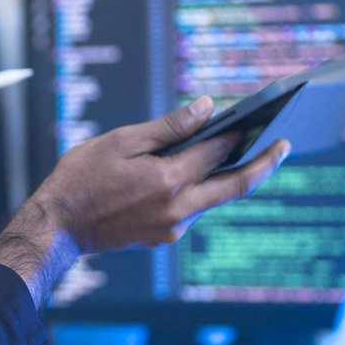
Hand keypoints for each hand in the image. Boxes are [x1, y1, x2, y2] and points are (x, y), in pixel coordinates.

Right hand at [0, 97, 287, 304]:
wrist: (59, 227)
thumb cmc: (81, 178)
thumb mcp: (121, 142)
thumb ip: (168, 126)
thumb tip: (207, 108)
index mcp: (169, 180)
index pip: (216, 151)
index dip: (236, 131)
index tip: (254, 115)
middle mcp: (179, 208)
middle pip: (236, 185)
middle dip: (265, 163)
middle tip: (285, 144)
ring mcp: (173, 227)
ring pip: (214, 199)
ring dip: (229, 176)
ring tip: (243, 152)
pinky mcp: (165, 237)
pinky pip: (194, 210)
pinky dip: (203, 190)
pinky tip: (199, 174)